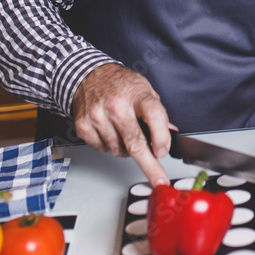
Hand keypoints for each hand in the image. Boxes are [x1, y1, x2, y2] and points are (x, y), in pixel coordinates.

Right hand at [71, 62, 173, 186]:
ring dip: (127, 150)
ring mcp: (98, 116)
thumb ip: (157, 113)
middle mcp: (117, 106)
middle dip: (150, 165)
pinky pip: (103, 149)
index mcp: (137, 95)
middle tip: (159, 179)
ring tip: (125, 133)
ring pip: (119, 150)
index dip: (161, 137)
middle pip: (136, 142)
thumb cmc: (119, 84)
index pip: (154, 116)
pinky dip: (110, 146)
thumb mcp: (144, 91)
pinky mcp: (84, 126)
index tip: (163, 152)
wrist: (87, 75)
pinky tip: (111, 132)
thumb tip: (170, 134)